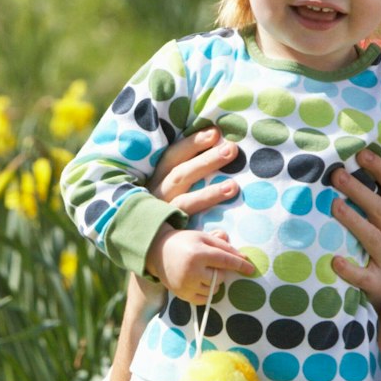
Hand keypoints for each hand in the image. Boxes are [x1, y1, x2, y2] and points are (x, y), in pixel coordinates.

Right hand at [126, 127, 242, 301]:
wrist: (146, 248)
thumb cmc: (164, 208)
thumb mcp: (169, 186)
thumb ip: (188, 170)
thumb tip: (216, 142)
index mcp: (156, 179)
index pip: (173, 156)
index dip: (192, 144)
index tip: (215, 133)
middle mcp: (156, 195)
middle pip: (181, 175)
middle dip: (206, 161)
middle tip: (231, 149)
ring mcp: (160, 217)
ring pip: (184, 202)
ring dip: (209, 194)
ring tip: (234, 187)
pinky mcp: (168, 237)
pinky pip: (186, 232)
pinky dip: (203, 231)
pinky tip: (223, 232)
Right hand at [147, 226, 253, 304]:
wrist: (157, 252)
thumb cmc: (184, 242)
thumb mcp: (202, 237)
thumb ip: (222, 244)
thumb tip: (240, 256)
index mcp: (198, 253)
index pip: (225, 260)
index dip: (240, 265)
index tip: (251, 269)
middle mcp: (192, 271)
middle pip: (220, 277)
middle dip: (220, 272)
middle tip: (210, 264)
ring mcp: (186, 285)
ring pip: (213, 289)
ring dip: (213, 282)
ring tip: (202, 272)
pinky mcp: (182, 295)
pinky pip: (204, 299)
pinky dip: (206, 293)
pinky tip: (199, 282)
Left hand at [330, 151, 380, 308]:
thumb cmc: (370, 254)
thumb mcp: (373, 227)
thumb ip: (362, 205)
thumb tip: (335, 171)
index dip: (380, 170)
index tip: (361, 153)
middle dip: (360, 191)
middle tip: (337, 174)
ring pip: (374, 239)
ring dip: (355, 221)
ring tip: (334, 206)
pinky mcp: (379, 286)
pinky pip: (365, 277)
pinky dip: (350, 270)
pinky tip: (334, 261)